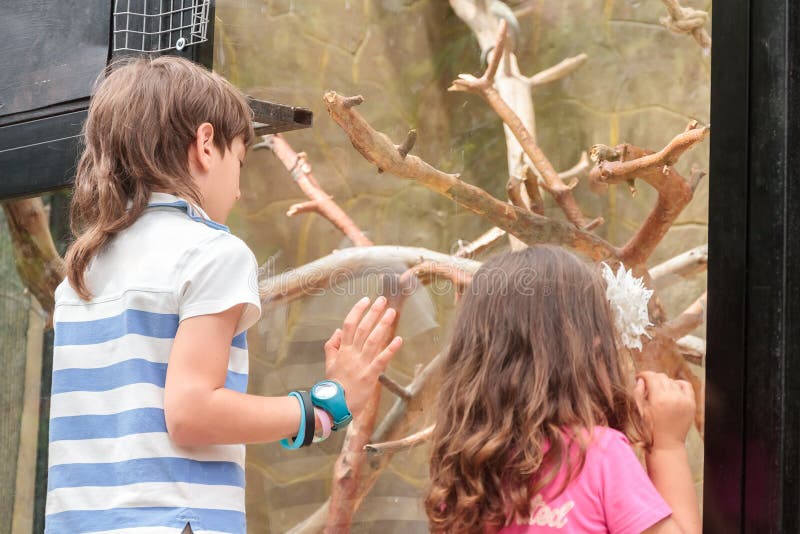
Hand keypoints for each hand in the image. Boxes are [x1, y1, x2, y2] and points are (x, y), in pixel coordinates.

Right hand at [322, 296, 402, 419]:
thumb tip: (338, 330)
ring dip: (383, 325)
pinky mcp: (369, 376)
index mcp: (343, 350)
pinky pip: (381, 360)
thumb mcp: (329, 363)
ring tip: (391, 312)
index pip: (349, 324)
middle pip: (363, 328)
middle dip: (373, 312)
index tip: (366, 299)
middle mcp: (352, 354)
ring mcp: (361, 364)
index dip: (357, 310)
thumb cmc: (333, 386)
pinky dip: (390, 349)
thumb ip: (332, 346)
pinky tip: (399, 339)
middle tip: (383, 300)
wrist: (333, 406)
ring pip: (372, 340)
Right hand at [634, 371, 694, 450]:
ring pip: (672, 381)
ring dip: (664, 383)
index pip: (651, 376)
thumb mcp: (640, 411)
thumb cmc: (651, 430)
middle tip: (647, 386)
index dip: (643, 374)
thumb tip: (640, 380)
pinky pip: (686, 386)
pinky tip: (673, 390)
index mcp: (658, 399)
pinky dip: (678, 384)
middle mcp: (672, 397)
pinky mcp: (691, 404)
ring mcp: (683, 400)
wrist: (667, 443)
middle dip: (652, 379)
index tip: (639, 377)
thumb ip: (638, 392)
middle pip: (661, 377)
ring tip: (659, 391)